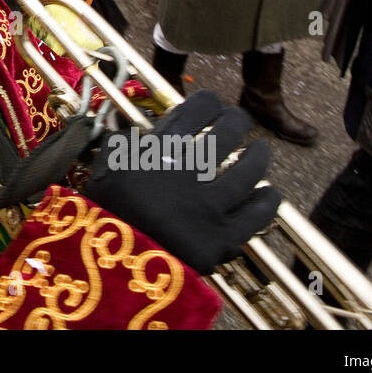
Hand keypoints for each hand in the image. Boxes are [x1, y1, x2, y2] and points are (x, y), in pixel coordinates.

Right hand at [84, 90, 280, 273]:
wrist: (113, 271)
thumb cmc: (104, 218)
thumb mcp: (103, 174)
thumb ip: (118, 147)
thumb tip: (126, 130)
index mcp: (160, 150)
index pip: (197, 107)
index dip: (208, 101)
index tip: (211, 105)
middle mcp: (191, 170)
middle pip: (230, 130)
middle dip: (237, 121)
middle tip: (238, 122)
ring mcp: (212, 205)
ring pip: (252, 168)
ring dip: (259, 154)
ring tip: (259, 150)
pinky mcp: (226, 238)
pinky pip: (259, 213)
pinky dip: (268, 199)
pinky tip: (268, 192)